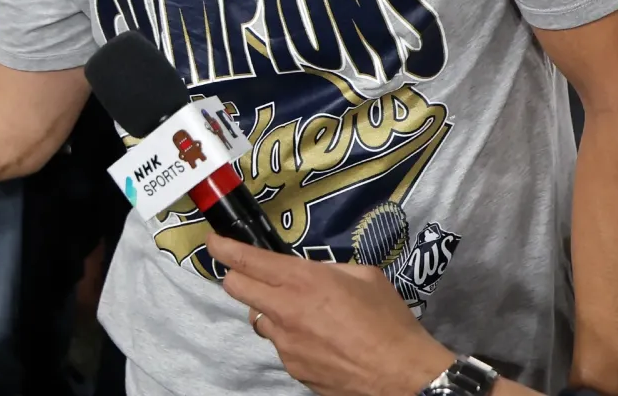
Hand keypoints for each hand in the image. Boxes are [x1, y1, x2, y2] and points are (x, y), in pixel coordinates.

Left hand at [207, 232, 453, 395]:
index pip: (245, 259)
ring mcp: (285, 343)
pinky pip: (280, 346)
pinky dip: (290, 338)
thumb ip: (328, 269)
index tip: (214, 241)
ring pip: (257, 319)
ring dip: (269, 311)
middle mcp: (285, 310)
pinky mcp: (292, 368)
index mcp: (302, 280)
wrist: (403, 374)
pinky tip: (318, 341)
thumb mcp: (363, 276)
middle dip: (238, 276)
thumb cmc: (389, 321)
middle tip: (254, 275)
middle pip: (235, 287)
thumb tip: (312, 272)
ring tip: (301, 314)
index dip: (223, 247)